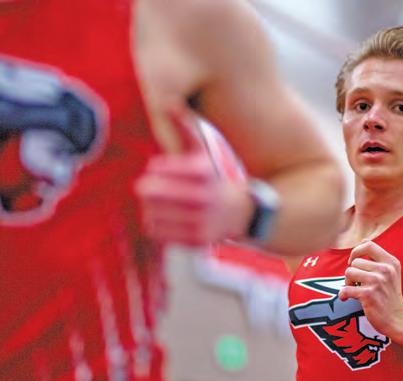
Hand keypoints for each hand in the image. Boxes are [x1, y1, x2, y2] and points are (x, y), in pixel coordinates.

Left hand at [136, 106, 249, 246]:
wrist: (241, 213)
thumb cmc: (212, 178)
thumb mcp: (203, 151)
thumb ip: (184, 127)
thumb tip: (169, 102)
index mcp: (204, 172)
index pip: (160, 169)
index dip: (155, 169)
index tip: (156, 169)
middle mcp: (203, 198)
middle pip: (151, 192)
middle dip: (147, 189)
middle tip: (146, 188)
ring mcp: (200, 221)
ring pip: (152, 214)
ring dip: (149, 208)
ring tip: (155, 204)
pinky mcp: (196, 240)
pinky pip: (160, 232)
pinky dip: (155, 225)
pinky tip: (163, 218)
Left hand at [339, 240, 402, 338]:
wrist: (398, 320)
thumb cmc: (390, 297)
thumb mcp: (391, 274)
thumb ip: (379, 259)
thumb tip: (363, 240)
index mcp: (391, 262)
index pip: (368, 245)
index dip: (356, 252)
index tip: (354, 262)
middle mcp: (385, 270)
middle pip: (355, 261)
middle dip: (352, 272)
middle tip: (356, 283)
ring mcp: (377, 282)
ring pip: (349, 272)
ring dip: (347, 282)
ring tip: (354, 290)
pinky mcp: (368, 295)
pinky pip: (346, 289)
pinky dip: (343, 294)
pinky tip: (347, 298)